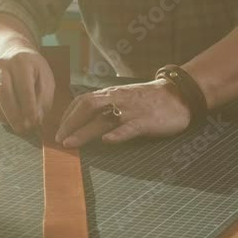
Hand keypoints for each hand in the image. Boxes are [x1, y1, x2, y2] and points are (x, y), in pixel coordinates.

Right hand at [0, 43, 54, 133]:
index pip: (23, 87)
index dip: (29, 107)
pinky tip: (6, 118)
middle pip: (2, 92)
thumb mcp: (45, 78)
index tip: (34, 122)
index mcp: (21, 62)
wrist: (9, 53)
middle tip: (23, 129)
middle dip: (13, 115)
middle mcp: (0, 65)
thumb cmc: (32, 70)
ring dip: (4, 117)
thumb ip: (43, 98)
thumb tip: (37, 119)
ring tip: (17, 125)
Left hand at [55, 79, 191, 147]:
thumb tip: (87, 116)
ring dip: (84, 131)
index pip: (83, 100)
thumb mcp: (125, 97)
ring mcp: (131, 111)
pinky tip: (107, 141)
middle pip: (87, 106)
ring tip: (71, 143)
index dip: (68, 115)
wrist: (179, 95)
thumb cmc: (149, 99)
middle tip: (59, 138)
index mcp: (112, 95)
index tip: (58, 128)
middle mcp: (118, 100)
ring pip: (103, 119)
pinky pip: (130, 128)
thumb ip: (107, 105)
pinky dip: (117, 134)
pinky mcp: (146, 121)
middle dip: (70, 123)